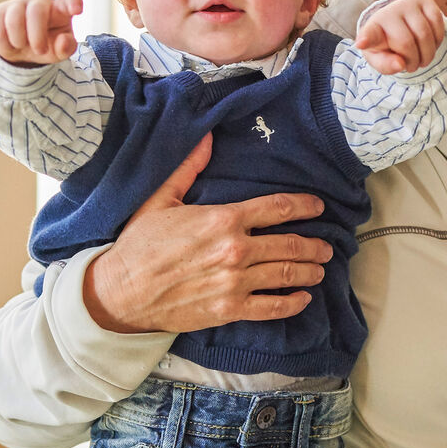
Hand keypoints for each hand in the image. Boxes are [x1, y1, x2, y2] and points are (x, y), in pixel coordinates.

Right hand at [0, 0, 83, 65]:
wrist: (22, 49)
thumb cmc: (48, 45)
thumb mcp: (60, 51)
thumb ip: (66, 48)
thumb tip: (63, 41)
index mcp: (61, 10)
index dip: (73, 2)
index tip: (76, 10)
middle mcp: (39, 2)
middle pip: (37, 11)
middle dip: (37, 36)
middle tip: (39, 50)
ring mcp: (18, 5)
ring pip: (14, 19)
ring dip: (19, 41)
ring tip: (23, 47)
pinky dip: (4, 44)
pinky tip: (11, 45)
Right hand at [83, 134, 334, 333]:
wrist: (120, 292)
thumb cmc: (139, 245)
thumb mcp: (161, 200)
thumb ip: (188, 168)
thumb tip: (205, 138)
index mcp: (223, 219)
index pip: (277, 208)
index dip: (304, 206)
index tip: (319, 206)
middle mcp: (235, 250)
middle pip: (290, 244)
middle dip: (314, 244)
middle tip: (326, 245)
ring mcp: (235, 282)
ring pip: (287, 274)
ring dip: (309, 270)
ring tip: (320, 268)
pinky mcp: (229, 309)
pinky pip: (272, 307)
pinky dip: (293, 303)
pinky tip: (304, 298)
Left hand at [354, 0, 444, 75]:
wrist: (399, 23)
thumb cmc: (387, 44)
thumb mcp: (381, 58)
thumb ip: (386, 65)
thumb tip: (400, 65)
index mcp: (372, 29)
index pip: (369, 34)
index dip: (366, 39)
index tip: (361, 43)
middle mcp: (389, 12)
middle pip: (406, 44)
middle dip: (413, 62)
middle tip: (412, 67)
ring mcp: (407, 3)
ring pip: (425, 35)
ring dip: (428, 55)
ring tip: (422, 60)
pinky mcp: (424, 0)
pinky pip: (437, 25)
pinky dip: (437, 42)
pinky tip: (430, 45)